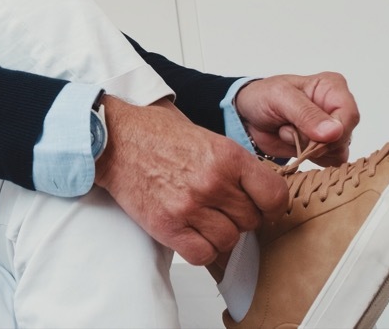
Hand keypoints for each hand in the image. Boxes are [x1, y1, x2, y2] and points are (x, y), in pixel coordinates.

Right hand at [94, 95, 286, 265]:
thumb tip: (257, 187)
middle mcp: (212, 181)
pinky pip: (203, 255)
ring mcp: (190, 206)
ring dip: (220, 234)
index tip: (265, 207)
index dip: (272, 205)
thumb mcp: (206, 135)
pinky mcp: (168, 226)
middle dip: (240, 217)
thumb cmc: (155, 133)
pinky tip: (192, 233)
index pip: (274, 195)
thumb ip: (233, 162)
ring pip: (229, 240)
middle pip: (251, 220)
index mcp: (227, 155)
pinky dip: (201, 249)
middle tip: (222, 207)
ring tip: (204, 218)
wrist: (113, 140)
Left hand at [233, 72, 360, 165]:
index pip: (350, 115)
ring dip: (308, 149)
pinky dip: (307, 157)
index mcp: (333, 88)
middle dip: (315, 141)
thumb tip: (334, 132)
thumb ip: (307, 114)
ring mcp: (332, 130)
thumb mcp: (280, 98)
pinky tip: (292, 144)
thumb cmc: (262, 97)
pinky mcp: (324, 148)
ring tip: (287, 132)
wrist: (247, 116)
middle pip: (344, 137)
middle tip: (288, 129)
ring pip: (337, 152)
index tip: (312, 136)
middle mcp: (337, 108)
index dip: (334, 131)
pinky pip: (328, 162)